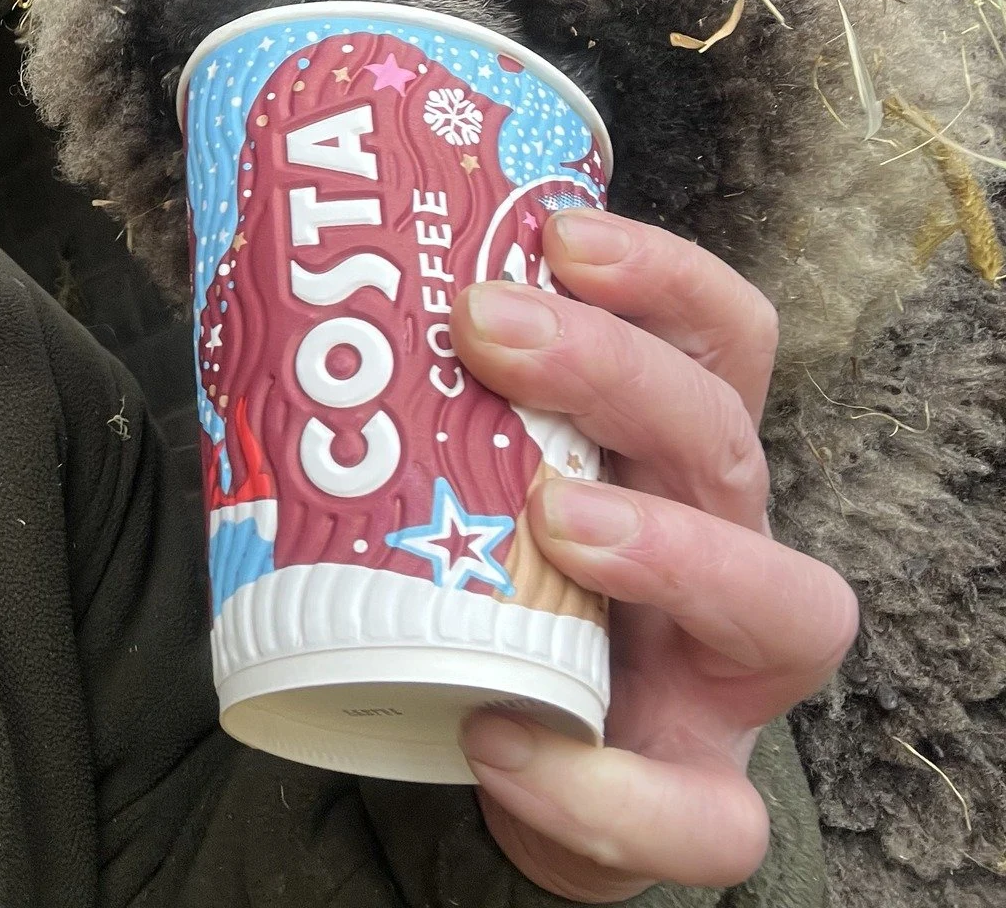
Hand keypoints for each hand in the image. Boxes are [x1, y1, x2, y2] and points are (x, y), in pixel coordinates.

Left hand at [449, 211, 855, 901]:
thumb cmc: (484, 581)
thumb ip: (396, 401)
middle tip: (487, 328)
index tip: (555, 232)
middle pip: (724, 435)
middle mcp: (723, 545)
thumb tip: (264, 291)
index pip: (716, 340)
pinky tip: (495, 740)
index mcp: (669, 456)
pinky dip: (599, 788)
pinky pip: (699, 818)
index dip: (661, 276)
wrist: (497, 744)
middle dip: (617, 369)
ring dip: (671, 549)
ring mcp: (724, 677)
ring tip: (552, 517)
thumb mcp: (457, 475)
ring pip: (785, 603)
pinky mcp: (697, 798)